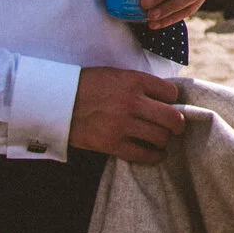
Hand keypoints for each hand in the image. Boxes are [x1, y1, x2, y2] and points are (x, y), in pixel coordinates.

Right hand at [69, 67, 185, 163]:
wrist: (56, 101)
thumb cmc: (87, 86)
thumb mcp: (116, 75)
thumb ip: (139, 84)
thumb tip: (165, 98)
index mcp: (134, 80)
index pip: (171, 93)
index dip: (172, 100)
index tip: (168, 105)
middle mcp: (131, 101)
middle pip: (172, 118)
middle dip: (177, 124)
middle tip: (175, 127)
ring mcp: (122, 124)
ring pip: (160, 137)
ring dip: (164, 140)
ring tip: (161, 140)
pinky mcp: (111, 143)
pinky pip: (143, 155)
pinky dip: (155, 157)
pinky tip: (156, 154)